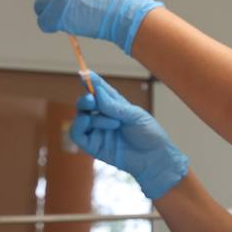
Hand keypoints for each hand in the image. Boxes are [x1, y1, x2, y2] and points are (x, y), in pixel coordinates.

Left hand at [35, 0, 162, 54]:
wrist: (126, 15)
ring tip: (68, 23)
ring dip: (51, 18)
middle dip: (52, 9)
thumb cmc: (116, 6)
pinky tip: (64, 29)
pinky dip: (50, 28)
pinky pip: (44, 22)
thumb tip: (62, 2)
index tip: (69, 8)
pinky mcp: (56, 11)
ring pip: (41, 8)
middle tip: (66, 19)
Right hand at [70, 71, 188, 199]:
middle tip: (92, 99)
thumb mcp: (135, 115)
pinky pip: (76, 134)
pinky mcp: (93, 146)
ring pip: (81, 117)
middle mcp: (104, 117)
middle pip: (85, 103)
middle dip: (86, 99)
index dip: (91, 82)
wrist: (155, 158)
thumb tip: (96, 92)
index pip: (100, 91)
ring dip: (94, 116)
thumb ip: (114, 105)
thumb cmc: (149, 135)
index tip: (84, 73)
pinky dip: (79, 126)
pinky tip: (89, 122)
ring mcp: (97, 131)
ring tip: (114, 123)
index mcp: (115, 106)